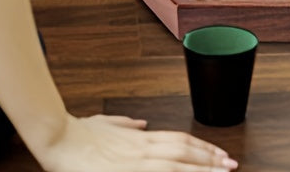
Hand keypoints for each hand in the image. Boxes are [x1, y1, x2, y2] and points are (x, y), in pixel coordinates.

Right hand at [38, 114, 237, 171]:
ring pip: (176, 165)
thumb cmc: (78, 132)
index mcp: (139, 137)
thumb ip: (125, 124)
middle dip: (210, 160)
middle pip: (184, 152)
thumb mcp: (106, 123)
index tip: (220, 154)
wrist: (57, 136)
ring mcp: (134, 161)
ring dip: (200, 168)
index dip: (203, 147)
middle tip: (232, 165)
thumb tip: (141, 123)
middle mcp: (142, 148)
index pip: (179, 140)